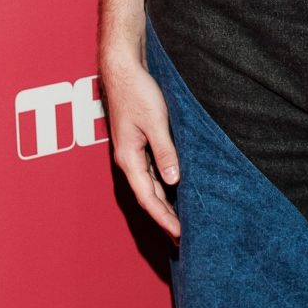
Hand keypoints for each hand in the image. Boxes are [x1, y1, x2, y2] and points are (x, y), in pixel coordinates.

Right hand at [100, 48, 181, 238]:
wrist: (123, 69)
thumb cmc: (137, 92)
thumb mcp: (155, 122)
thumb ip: (165, 152)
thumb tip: (174, 181)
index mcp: (130, 159)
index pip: (149, 198)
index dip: (164, 218)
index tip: (179, 234)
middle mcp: (130, 160)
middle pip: (149, 197)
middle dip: (165, 217)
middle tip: (184, 237)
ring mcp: (134, 153)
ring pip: (151, 186)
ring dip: (165, 204)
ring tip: (182, 222)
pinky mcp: (140, 144)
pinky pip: (153, 173)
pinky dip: (164, 187)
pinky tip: (176, 192)